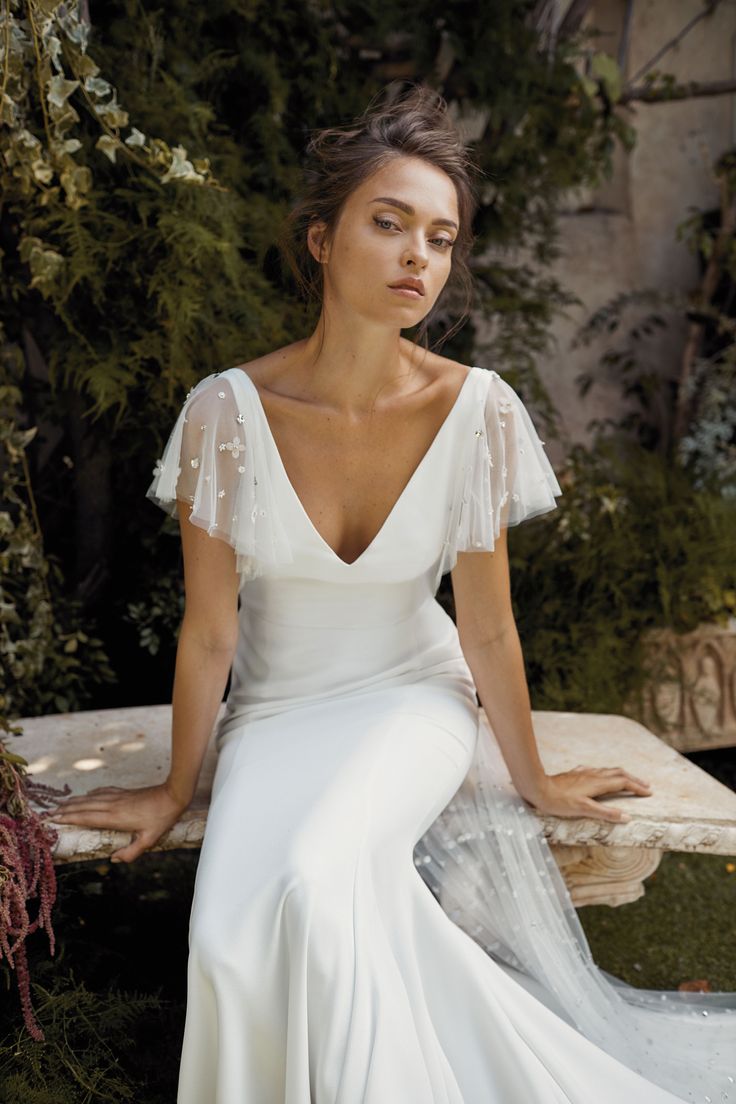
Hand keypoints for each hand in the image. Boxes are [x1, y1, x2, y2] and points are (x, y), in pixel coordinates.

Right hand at [42, 783, 188, 862]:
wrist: (173, 795)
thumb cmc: (161, 818)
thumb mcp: (149, 840)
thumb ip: (131, 852)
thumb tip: (113, 859)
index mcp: (115, 817)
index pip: (87, 818)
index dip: (70, 818)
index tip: (56, 819)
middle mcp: (112, 804)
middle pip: (84, 807)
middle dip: (66, 810)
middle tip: (51, 813)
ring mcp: (118, 796)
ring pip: (91, 798)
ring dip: (76, 801)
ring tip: (62, 804)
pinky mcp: (124, 792)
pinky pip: (103, 791)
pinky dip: (92, 793)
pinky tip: (88, 794)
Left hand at [521, 765, 651, 822]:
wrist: (537, 787)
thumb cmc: (559, 801)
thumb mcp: (583, 810)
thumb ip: (605, 813)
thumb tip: (627, 817)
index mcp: (597, 784)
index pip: (623, 783)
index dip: (637, 787)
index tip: (649, 792)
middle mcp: (593, 775)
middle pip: (618, 773)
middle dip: (633, 779)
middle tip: (645, 785)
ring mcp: (583, 773)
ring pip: (607, 771)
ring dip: (620, 775)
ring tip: (627, 779)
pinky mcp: (574, 774)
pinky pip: (593, 770)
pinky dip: (603, 773)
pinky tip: (598, 774)